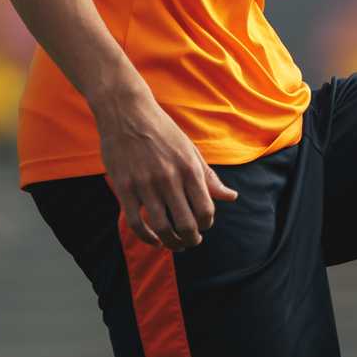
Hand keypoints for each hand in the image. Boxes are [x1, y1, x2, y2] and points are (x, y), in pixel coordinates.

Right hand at [93, 86, 236, 249]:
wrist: (127, 112)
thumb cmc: (162, 131)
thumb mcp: (190, 150)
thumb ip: (209, 177)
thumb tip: (231, 197)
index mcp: (189, 168)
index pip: (206, 210)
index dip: (206, 224)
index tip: (203, 226)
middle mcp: (169, 178)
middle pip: (186, 224)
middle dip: (191, 239)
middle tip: (191, 241)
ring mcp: (145, 184)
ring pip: (162, 227)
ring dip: (171, 243)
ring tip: (175, 244)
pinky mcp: (124, 187)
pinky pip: (136, 223)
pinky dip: (147, 237)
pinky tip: (154, 239)